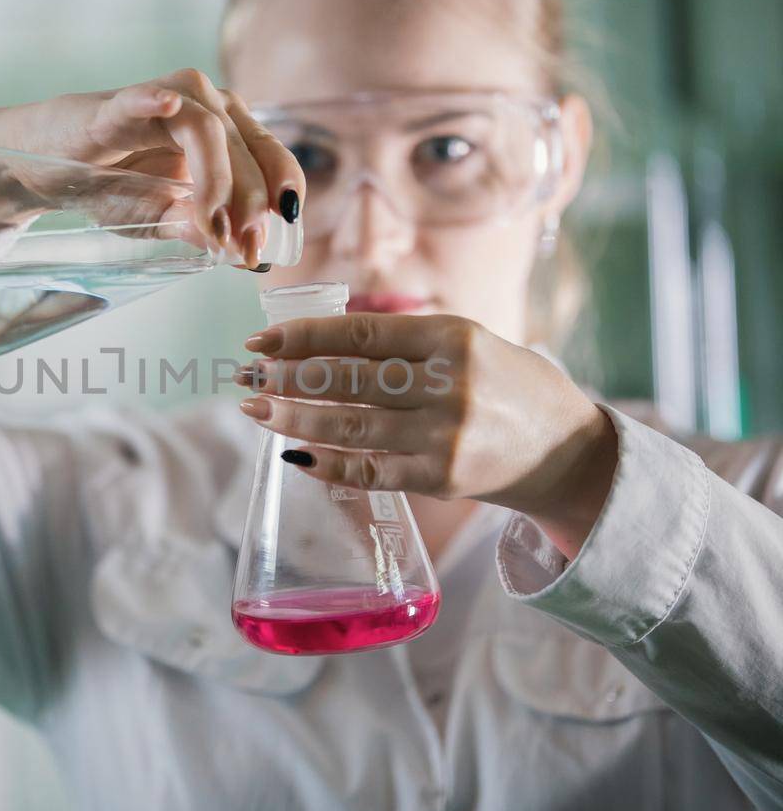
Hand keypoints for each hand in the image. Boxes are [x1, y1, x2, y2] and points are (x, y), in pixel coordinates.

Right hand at [0, 67, 304, 266]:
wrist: (42, 168)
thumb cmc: (108, 184)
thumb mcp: (160, 218)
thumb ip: (200, 231)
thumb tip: (243, 257)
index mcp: (222, 130)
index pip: (270, 155)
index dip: (281, 193)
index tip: (283, 235)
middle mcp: (200, 105)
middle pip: (246, 145)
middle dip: (251, 200)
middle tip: (245, 245)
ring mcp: (158, 101)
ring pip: (208, 126)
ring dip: (217, 176)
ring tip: (211, 221)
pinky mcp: (113, 107)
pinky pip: (139, 98)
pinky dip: (152, 101)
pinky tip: (165, 106)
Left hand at [235, 313, 619, 561]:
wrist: (566, 449)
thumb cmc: (508, 387)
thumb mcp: (469, 343)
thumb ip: (406, 343)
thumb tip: (320, 344)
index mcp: (452, 337)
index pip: (358, 332)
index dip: (301, 336)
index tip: (260, 340)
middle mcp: (448, 384)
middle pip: (346, 379)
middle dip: (285, 378)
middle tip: (245, 377)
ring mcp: (443, 435)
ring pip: (349, 426)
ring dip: (293, 419)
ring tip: (256, 412)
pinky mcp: (440, 478)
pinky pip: (368, 470)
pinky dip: (326, 463)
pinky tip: (295, 453)